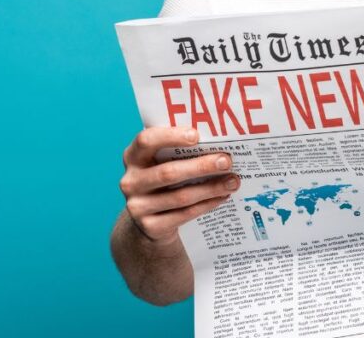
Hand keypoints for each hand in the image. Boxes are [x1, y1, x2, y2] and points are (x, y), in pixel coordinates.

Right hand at [119, 127, 238, 245]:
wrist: (148, 220)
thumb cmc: (164, 178)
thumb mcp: (163, 161)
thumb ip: (180, 150)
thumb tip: (220, 142)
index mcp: (133, 156)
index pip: (145, 140)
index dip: (170, 136)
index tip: (197, 136)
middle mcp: (131, 181)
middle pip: (168, 173)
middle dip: (202, 166)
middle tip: (227, 161)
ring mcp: (137, 206)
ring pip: (180, 196)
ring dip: (211, 188)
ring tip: (233, 181)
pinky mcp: (150, 227)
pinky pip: (184, 214)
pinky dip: (207, 204)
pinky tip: (222, 196)